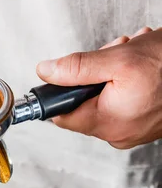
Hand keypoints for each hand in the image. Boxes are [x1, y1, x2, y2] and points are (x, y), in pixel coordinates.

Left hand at [36, 27, 161, 148]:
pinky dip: (124, 78)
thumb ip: (76, 68)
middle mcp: (118, 132)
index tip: (62, 73)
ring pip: (101, 94)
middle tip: (110, 55)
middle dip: (92, 73)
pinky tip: (139, 65)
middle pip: (82, 100)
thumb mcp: (115, 59)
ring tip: (129, 56)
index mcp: (108, 122)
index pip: (61, 115)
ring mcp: (131, 128)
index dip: (58, 90)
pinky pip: (120, 97)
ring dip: (110, 70)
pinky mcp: (142, 121)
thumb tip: (46, 72)